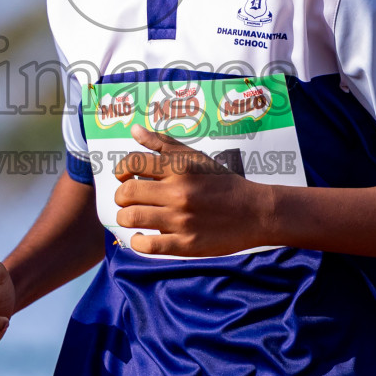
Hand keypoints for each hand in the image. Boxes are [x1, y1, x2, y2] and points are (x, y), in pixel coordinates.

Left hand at [114, 125, 275, 256]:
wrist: (255, 212)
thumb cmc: (222, 183)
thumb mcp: (196, 157)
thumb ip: (163, 144)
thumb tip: (135, 130)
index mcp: (179, 168)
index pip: (132, 163)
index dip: (121, 170)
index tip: (124, 176)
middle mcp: (178, 193)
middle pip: (126, 193)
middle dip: (120, 196)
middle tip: (127, 199)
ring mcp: (181, 220)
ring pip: (131, 218)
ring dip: (124, 218)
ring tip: (131, 217)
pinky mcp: (185, 244)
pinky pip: (147, 245)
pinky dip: (137, 241)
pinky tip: (142, 236)